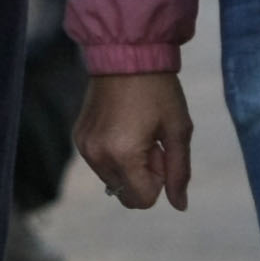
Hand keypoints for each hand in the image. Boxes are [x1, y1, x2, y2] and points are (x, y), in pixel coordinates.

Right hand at [75, 71, 193, 210]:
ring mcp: (84, 147)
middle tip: (152, 142)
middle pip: (126, 195)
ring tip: (138, 131)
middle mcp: (97, 156)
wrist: (127, 54)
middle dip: (143, 177)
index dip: (159, 181)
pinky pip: (101, 164)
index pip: (143, 200)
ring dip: (129, 166)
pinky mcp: (79, 138)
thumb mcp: (178, 130)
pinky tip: (124, 125)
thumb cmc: (159, 91)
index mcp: (123, 156)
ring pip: (113, 181)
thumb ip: (179, 172)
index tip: (161, 151)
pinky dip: (115, 155)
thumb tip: (180, 206)